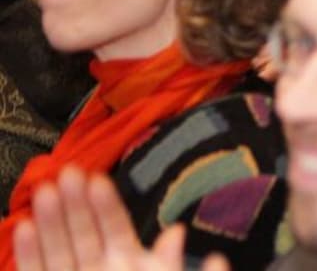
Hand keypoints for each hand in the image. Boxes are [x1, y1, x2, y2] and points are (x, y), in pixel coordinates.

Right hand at [13, 166, 228, 270]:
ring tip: (45, 192)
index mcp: (130, 265)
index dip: (106, 206)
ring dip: (50, 224)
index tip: (96, 179)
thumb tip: (176, 233)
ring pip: (59, 252)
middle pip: (84, 235)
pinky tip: (23, 229)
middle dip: (74, 206)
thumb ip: (168, 266)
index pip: (115, 230)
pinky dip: (30, 256)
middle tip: (66, 173)